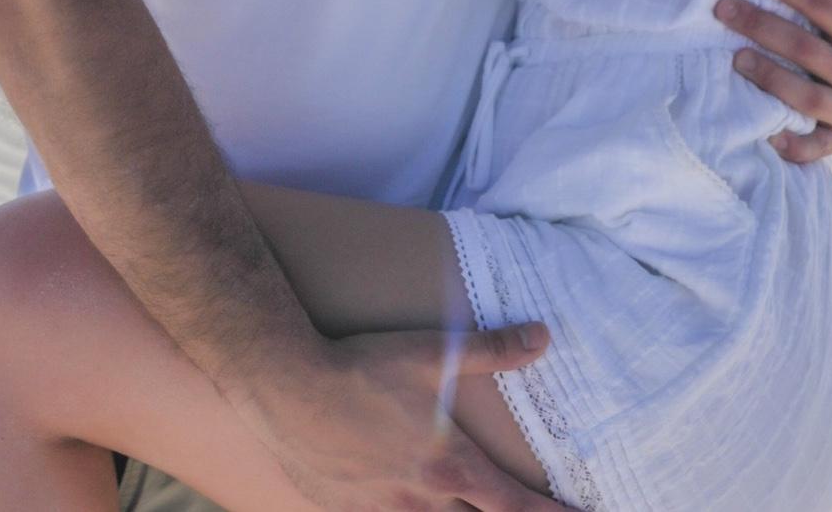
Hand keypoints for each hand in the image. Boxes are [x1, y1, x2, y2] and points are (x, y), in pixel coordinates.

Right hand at [249, 322, 567, 510]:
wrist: (289, 390)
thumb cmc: (364, 368)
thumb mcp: (433, 353)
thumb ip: (491, 350)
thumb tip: (542, 337)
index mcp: (450, 467)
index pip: (515, 507)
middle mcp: (422, 501)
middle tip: (526, 511)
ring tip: (456, 504)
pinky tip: (400, 499)